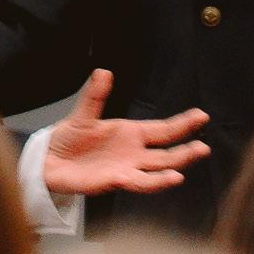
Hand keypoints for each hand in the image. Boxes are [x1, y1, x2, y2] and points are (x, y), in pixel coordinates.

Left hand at [42, 70, 210, 196]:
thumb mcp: (83, 114)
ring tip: (186, 166)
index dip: (183, 124)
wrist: (50, 160)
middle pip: (167, 152)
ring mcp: (127, 168)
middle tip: (204, 146)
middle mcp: (134, 152)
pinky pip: (137, 182)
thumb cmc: (69, 138)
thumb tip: (103, 72)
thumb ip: (95, 96)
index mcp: (131, 133)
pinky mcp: (115, 181)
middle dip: (186, 150)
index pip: (164, 129)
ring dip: (172, 169)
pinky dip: (153, 181)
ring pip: (156, 170)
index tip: (202, 116)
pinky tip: (168, 178)